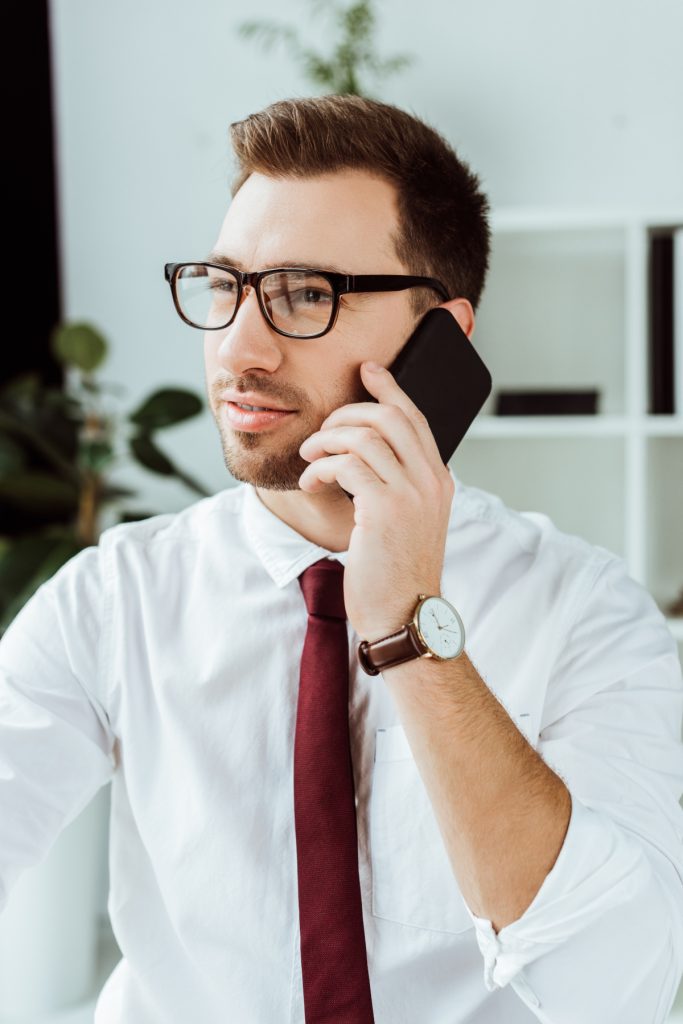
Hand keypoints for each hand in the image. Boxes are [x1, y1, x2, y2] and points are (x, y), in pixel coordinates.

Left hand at [298, 361, 454, 641]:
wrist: (405, 615)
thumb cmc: (399, 573)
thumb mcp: (409, 521)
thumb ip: (400, 484)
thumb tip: (367, 453)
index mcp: (439, 480)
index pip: (416, 417)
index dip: (389, 388)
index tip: (367, 370)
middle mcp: (431, 480)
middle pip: (389, 416)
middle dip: (347, 413)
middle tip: (321, 433)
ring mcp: (411, 493)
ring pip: (363, 436)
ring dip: (326, 441)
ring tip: (310, 459)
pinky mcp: (385, 509)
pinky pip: (346, 464)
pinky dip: (320, 468)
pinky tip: (312, 483)